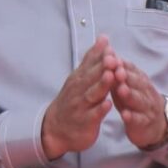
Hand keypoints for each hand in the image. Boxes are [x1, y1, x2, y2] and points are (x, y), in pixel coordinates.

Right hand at [40, 38, 114, 160]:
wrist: (55, 129)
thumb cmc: (73, 100)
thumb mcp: (80, 77)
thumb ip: (92, 58)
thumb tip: (103, 38)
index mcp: (79, 78)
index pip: (90, 64)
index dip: (99, 56)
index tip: (109, 47)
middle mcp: (79, 90)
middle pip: (91, 77)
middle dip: (102, 67)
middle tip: (112, 58)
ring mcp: (81, 106)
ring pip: (92, 94)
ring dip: (101, 85)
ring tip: (110, 76)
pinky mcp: (86, 122)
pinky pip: (93, 115)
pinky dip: (100, 109)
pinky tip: (108, 104)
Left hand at [107, 53, 167, 151]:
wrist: (156, 124)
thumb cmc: (135, 100)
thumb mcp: (126, 85)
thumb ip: (117, 73)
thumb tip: (106, 54)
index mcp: (140, 80)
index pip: (132, 70)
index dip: (123, 65)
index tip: (112, 59)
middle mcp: (146, 92)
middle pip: (137, 82)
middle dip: (126, 76)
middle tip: (116, 72)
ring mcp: (147, 108)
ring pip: (139, 100)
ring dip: (130, 94)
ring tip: (121, 90)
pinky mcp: (145, 123)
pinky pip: (139, 120)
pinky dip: (132, 117)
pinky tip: (125, 115)